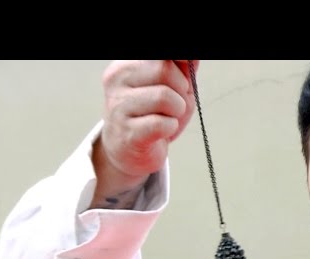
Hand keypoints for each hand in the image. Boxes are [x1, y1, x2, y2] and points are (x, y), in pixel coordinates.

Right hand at [97, 60, 199, 182]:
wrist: (131, 151)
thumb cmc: (154, 115)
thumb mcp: (173, 87)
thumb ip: (182, 67)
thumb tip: (192, 56)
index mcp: (126, 65)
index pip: (161, 56)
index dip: (179, 64)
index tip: (183, 78)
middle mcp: (117, 81)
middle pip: (164, 70)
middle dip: (180, 89)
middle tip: (175, 103)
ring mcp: (119, 107)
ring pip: (164, 97)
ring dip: (177, 110)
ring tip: (168, 117)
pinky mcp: (128, 132)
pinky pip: (162, 124)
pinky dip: (171, 127)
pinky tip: (162, 131)